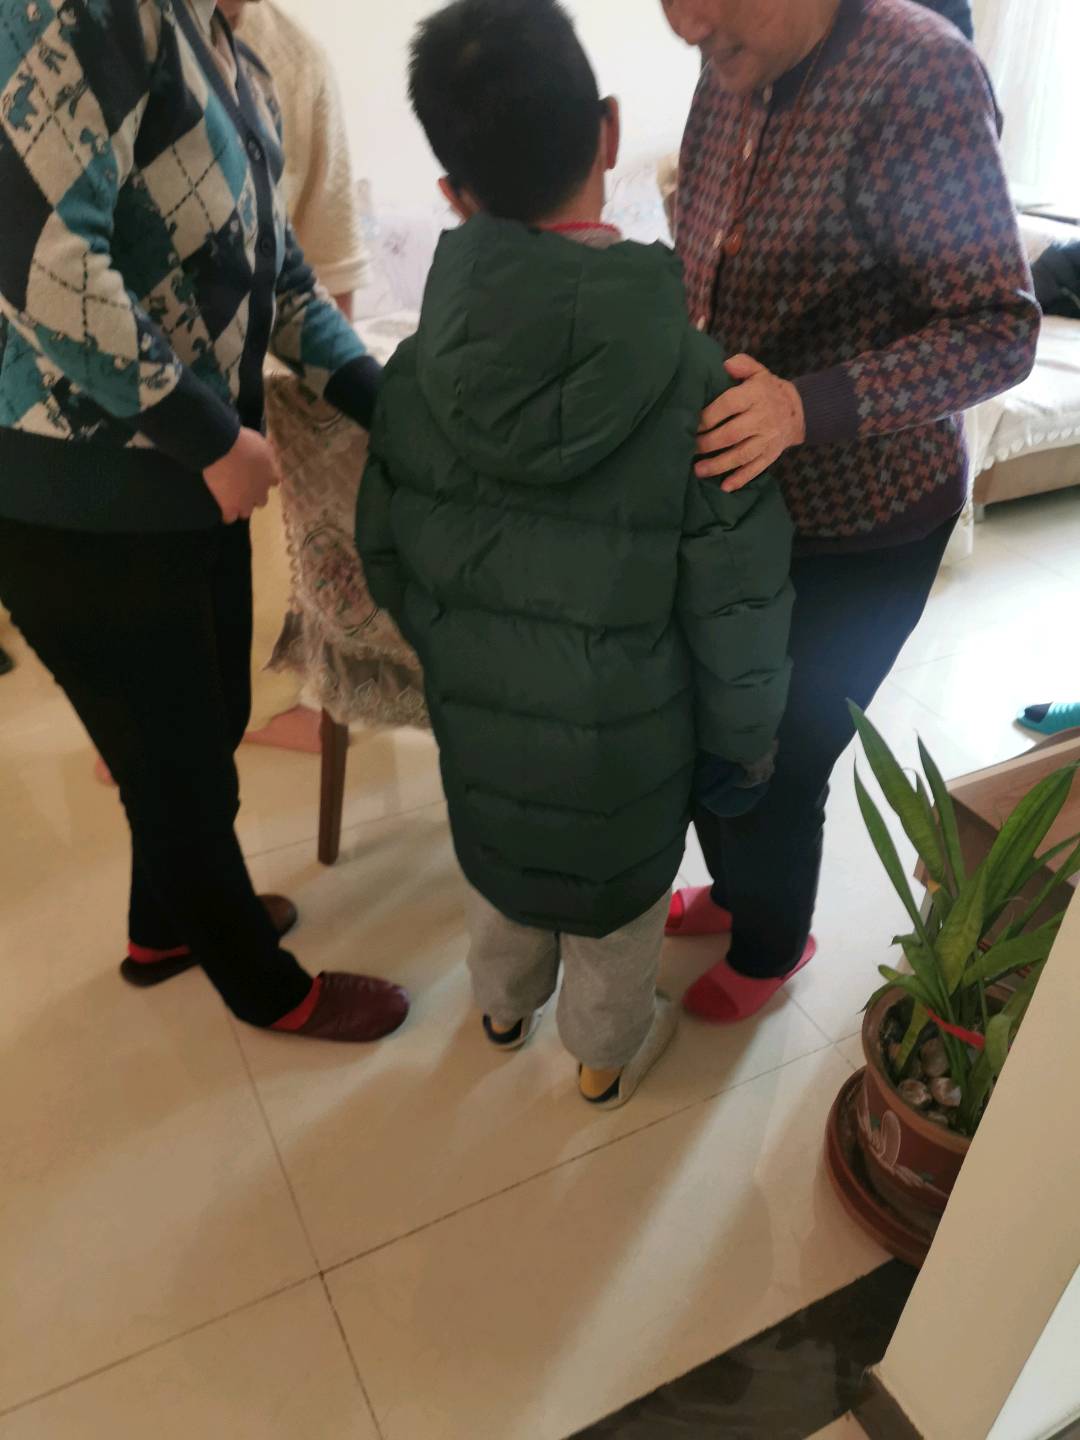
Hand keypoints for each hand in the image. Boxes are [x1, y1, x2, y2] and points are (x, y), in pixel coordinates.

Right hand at [203, 428, 281, 523]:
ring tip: (230, 500)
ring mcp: (245, 501)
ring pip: (246, 512)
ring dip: (240, 507)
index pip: (274, 482)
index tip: (257, 476)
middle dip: (253, 496)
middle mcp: (261, 491)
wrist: (223, 448)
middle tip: (242, 487)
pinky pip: (229, 518)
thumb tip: (268, 452)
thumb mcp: (262, 442)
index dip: (265, 479)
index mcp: (271, 475)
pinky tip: (221, 511)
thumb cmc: (243, 441)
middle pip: (261, 500)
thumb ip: (267, 452)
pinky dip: (226, 515)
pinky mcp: (230, 506)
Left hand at [696, 354, 805, 491]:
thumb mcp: (758, 372)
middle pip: (731, 434)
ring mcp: (767, 439)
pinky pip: (756, 469)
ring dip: (718, 465)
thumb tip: (725, 365)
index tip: (690, 423)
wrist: (799, 411)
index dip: (708, 416)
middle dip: (707, 443)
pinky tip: (725, 487)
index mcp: (756, 395)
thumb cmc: (767, 390)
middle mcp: (762, 418)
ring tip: (698, 470)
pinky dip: (741, 479)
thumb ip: (742, 365)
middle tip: (689, 448)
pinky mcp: (771, 455)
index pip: (728, 405)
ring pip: (741, 455)